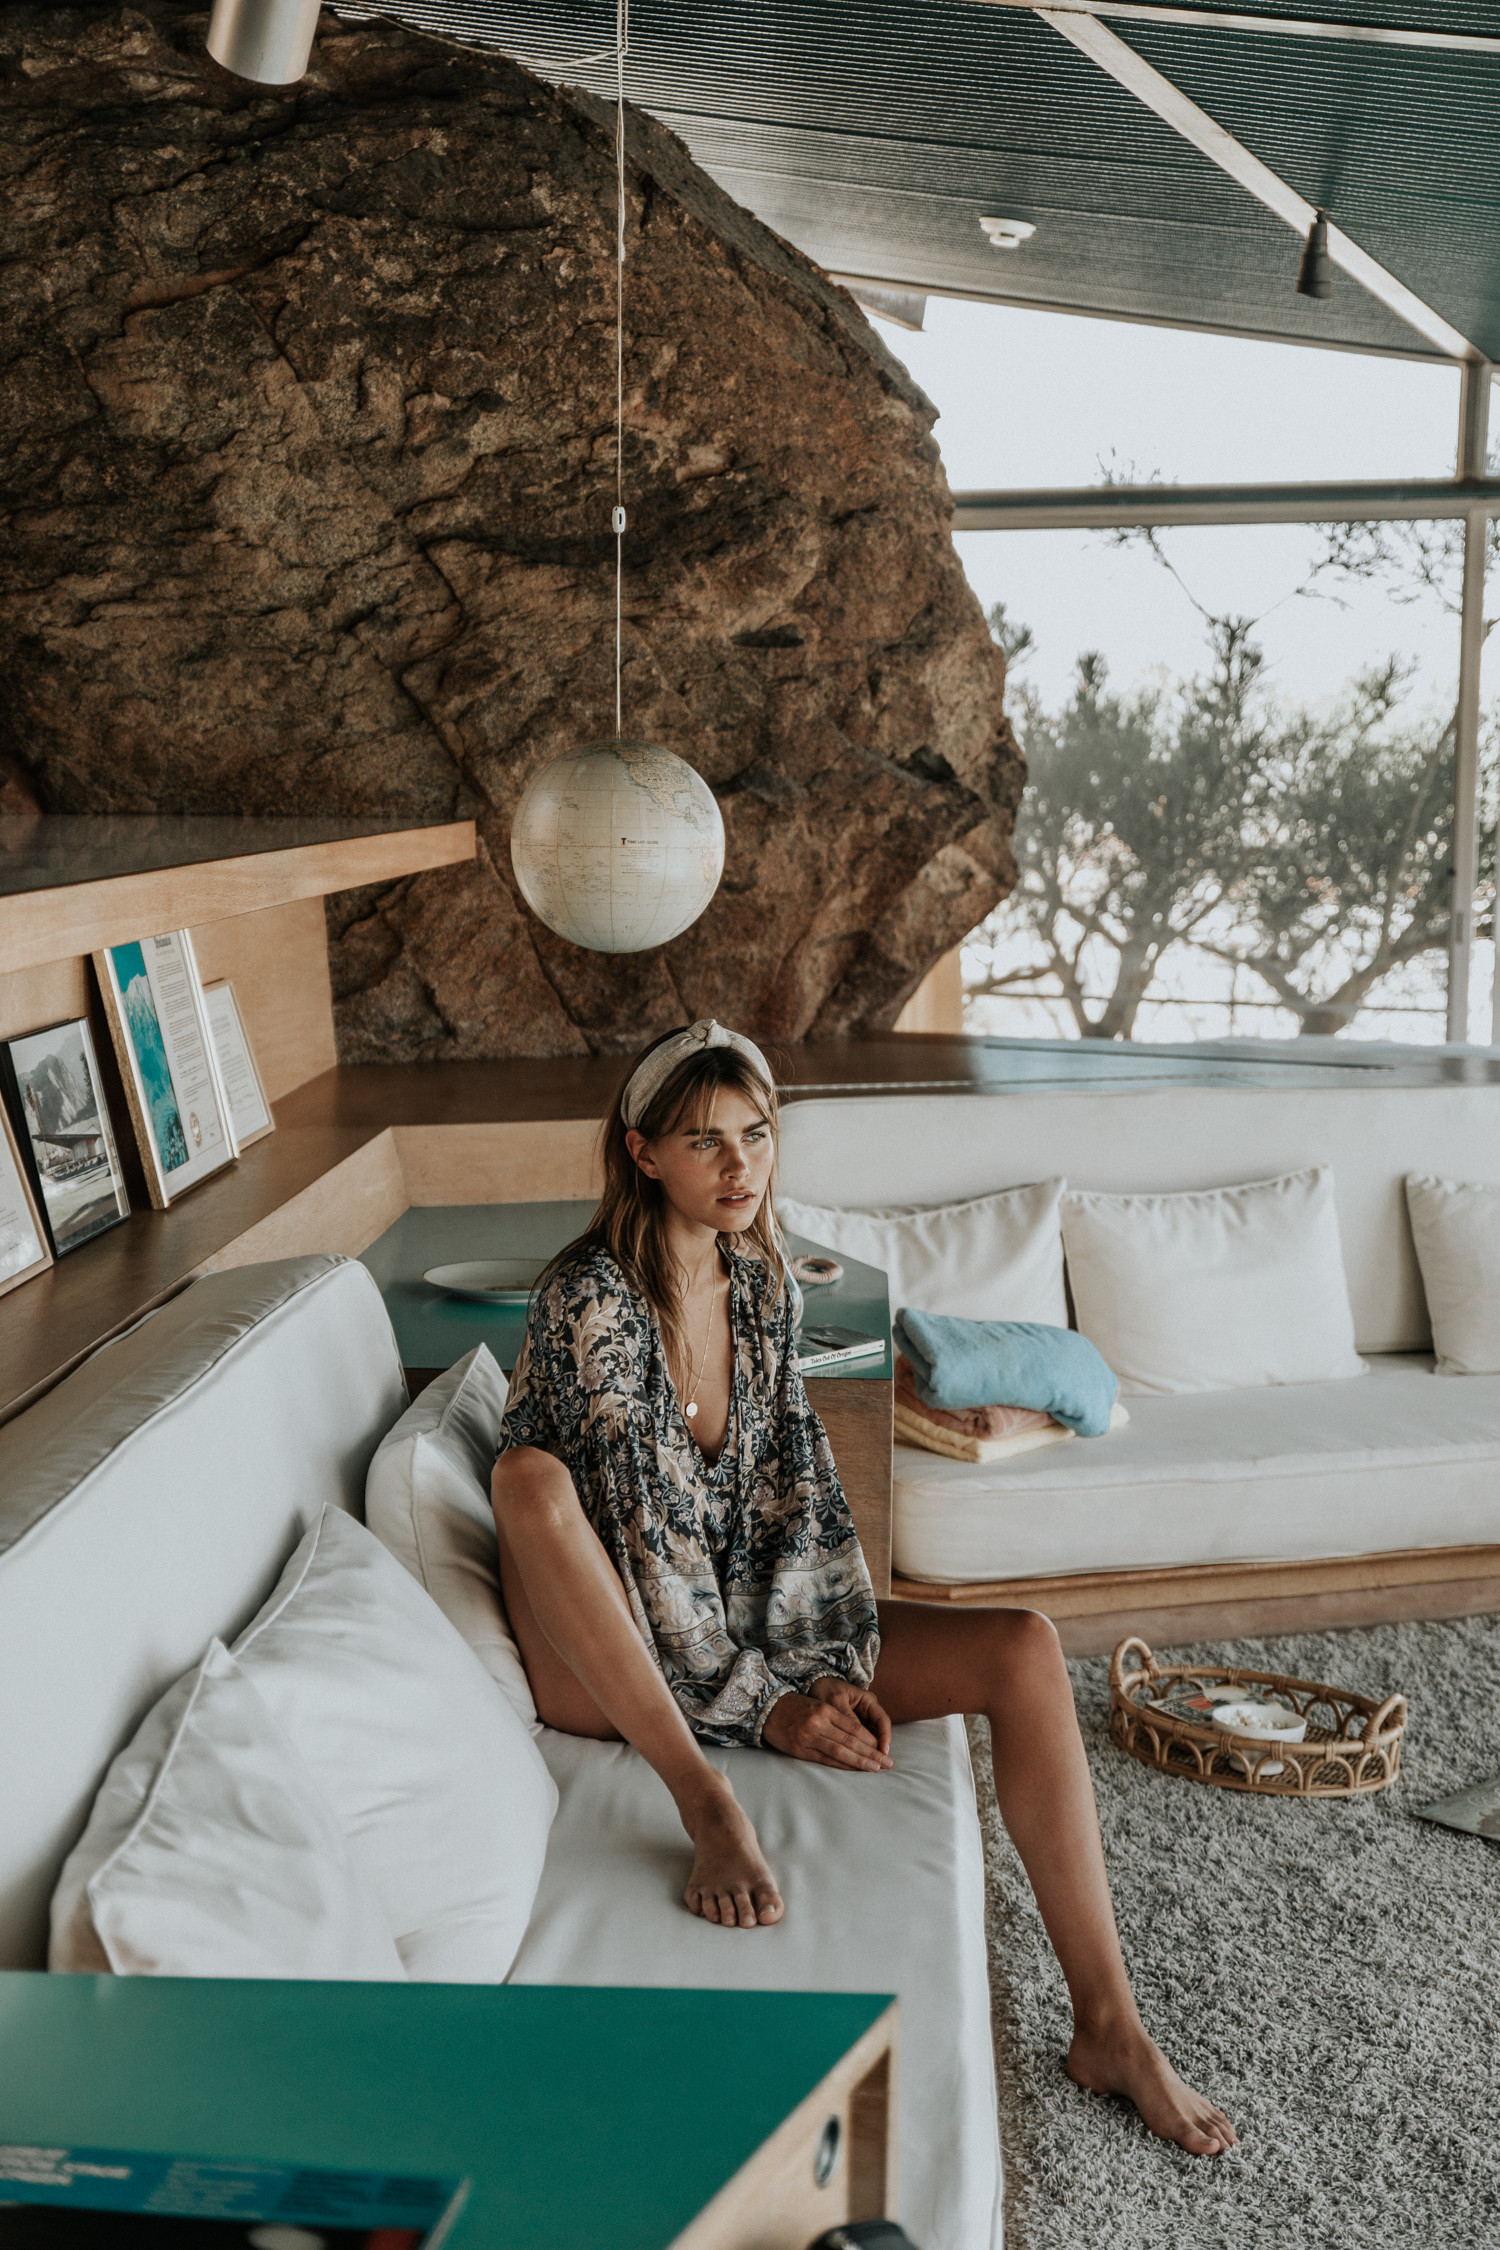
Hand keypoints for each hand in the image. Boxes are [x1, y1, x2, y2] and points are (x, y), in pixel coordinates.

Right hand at [761, 1677, 893, 1770]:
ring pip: (840, 1752)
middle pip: (851, 1742)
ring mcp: (809, 1737)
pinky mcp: (800, 1749)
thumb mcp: (817, 1706)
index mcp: (826, 1710)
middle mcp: (819, 1723)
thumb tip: (860, 1738)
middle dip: (872, 1754)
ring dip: (860, 1762)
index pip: (855, 1729)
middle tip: (888, 1764)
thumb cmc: (796, 1707)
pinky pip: (825, 1760)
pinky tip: (853, 1770)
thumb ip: (835, 1719)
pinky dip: (842, 1766)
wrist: (767, 1709)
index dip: (871, 1741)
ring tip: (876, 1769)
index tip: (883, 1750)